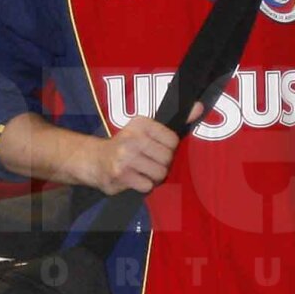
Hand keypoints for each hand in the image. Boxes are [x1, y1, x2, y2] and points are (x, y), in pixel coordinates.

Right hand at [85, 106, 202, 195]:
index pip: (173, 140)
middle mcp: (132, 137)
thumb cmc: (126, 145)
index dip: (168, 149)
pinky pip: (147, 186)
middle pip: (168, 158)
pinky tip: (134, 179)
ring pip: (159, 174)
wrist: (94, 160)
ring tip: (142, 171)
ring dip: (153, 177)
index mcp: (141, 123)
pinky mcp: (121, 175)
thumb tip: (200, 107)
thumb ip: (175, 120)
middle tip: (148, 161)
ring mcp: (126, 157)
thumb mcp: (146, 129)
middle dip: (161, 164)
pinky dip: (143, 185)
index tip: (155, 148)